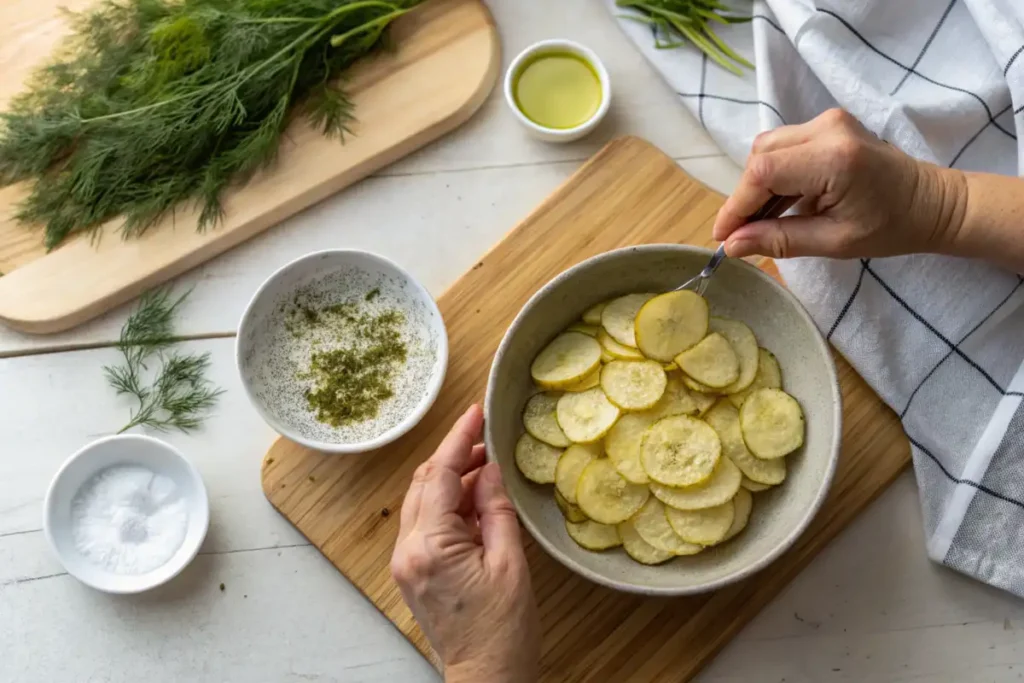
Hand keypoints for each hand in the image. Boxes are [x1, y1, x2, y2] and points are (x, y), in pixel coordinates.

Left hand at [391, 405, 539, 682]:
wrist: (487, 675)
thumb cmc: (504, 630)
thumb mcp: (510, 563)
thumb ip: (495, 509)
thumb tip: (490, 469)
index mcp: (431, 546)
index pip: (442, 475)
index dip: (459, 440)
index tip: (474, 413)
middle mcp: (408, 550)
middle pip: (425, 483)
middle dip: (454, 456)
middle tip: (485, 439)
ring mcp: (406, 562)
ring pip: (422, 501)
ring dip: (451, 479)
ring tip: (486, 468)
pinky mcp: (412, 571)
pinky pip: (425, 523)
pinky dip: (447, 504)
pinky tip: (474, 500)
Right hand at [712, 108, 965, 259]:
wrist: (932, 203)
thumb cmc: (892, 227)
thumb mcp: (834, 242)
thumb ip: (780, 240)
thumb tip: (732, 245)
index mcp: (834, 158)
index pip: (763, 173)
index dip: (737, 205)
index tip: (723, 236)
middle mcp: (828, 128)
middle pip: (760, 156)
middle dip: (746, 196)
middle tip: (745, 232)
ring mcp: (829, 121)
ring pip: (767, 148)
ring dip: (758, 184)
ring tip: (765, 219)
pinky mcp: (828, 124)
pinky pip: (783, 145)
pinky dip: (773, 174)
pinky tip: (781, 203)